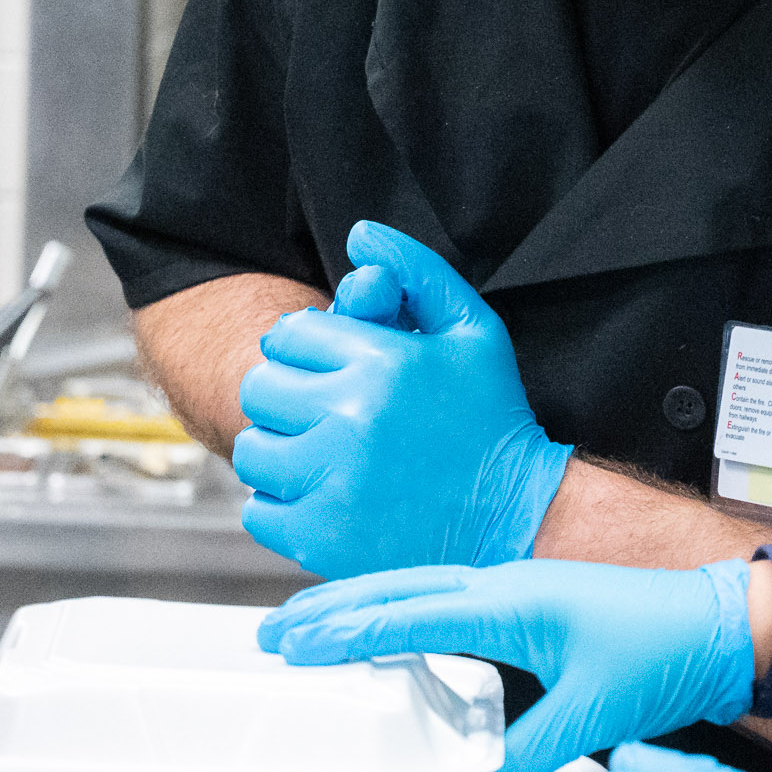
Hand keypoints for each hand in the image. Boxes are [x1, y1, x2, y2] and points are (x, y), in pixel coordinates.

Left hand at [231, 221, 571, 577]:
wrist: (518, 519)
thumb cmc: (493, 420)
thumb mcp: (473, 331)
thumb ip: (417, 273)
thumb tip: (360, 234)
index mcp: (382, 363)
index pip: (289, 336)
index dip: (307, 350)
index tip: (331, 370)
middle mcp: (350, 419)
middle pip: (260, 389)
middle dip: (286, 396)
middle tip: (323, 413)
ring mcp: (333, 482)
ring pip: (254, 449)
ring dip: (279, 449)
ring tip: (321, 455)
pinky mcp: (323, 537)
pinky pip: (259, 508)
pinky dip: (282, 503)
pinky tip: (325, 496)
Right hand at [259, 556, 757, 771]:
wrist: (721, 625)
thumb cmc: (666, 652)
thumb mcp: (594, 711)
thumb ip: (528, 750)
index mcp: (511, 602)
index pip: (410, 614)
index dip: (348, 631)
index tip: (296, 643)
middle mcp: (505, 585)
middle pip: (399, 591)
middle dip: (333, 612)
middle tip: (275, 632)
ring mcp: (516, 590)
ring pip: (419, 591)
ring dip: (361, 608)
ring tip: (310, 628)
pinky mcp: (529, 604)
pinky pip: (446, 602)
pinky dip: (401, 612)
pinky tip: (386, 632)